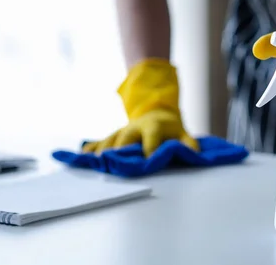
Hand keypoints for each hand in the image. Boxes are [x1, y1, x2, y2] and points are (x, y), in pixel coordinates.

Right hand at [82, 58, 198, 157]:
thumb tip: (195, 153)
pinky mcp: (112, 137)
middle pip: (125, 138)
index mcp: (153, 125)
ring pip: (109, 140)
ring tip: (95, 163)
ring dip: (101, 152)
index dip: (150, 147)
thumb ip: (189, 143)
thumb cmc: (170, 128)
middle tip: (112, 163)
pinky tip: (81, 158)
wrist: (155, 112)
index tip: (147, 160)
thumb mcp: (183, 133)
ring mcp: (121, 132)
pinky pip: (98, 142)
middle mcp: (134, 127)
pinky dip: (90, 150)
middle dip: (119, 150)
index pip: (151, 136)